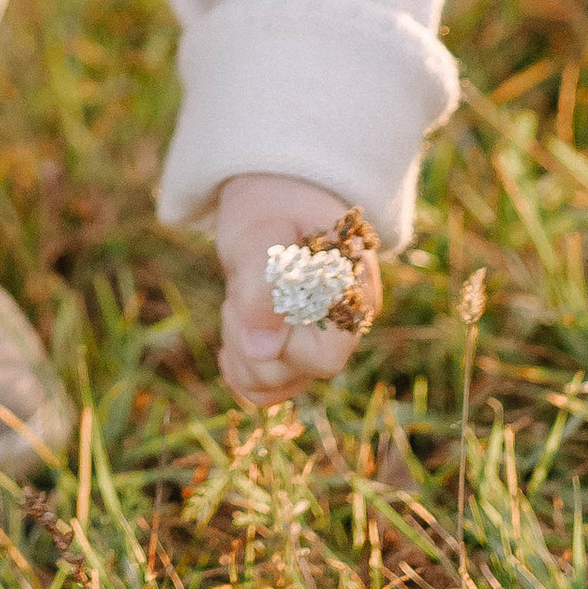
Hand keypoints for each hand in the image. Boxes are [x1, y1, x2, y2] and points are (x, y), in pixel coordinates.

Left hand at [214, 172, 381, 406]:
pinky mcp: (290, 356)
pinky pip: (259, 388)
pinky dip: (237, 364)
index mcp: (353, 296)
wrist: (273, 200)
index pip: (324, 357)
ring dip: (240, 345)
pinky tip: (235, 329)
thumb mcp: (262, 232)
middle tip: (241, 288)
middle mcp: (342, 329)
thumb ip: (263, 283)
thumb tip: (262, 350)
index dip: (282, 335)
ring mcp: (316, 347)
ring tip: (240, 299)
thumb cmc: (274, 208)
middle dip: (251, 335)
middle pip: (293, 373)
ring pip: (270, 384)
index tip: (261, 290)